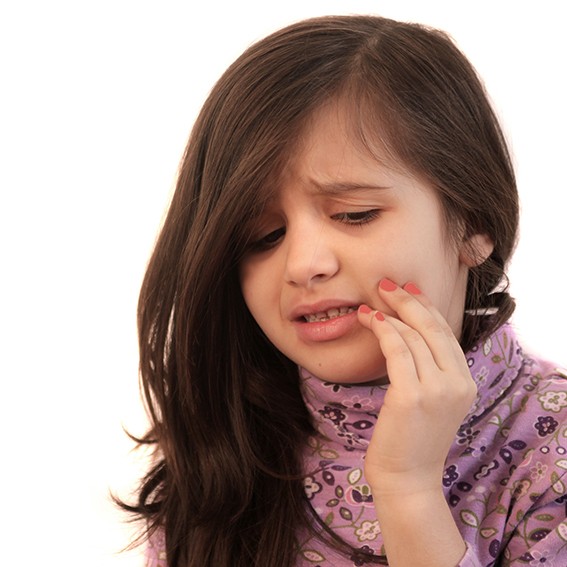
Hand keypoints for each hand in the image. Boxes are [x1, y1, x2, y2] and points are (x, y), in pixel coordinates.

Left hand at [357, 278, 476, 495]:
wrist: (406, 479)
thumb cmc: (411, 438)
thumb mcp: (432, 401)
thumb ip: (430, 370)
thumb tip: (409, 332)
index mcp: (465, 383)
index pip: (446, 333)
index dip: (426, 306)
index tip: (408, 289)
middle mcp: (458, 384)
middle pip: (433, 328)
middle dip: (408, 301)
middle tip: (386, 284)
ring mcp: (437, 390)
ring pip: (412, 336)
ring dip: (388, 315)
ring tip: (369, 306)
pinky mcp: (412, 396)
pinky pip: (396, 350)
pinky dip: (382, 330)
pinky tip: (369, 320)